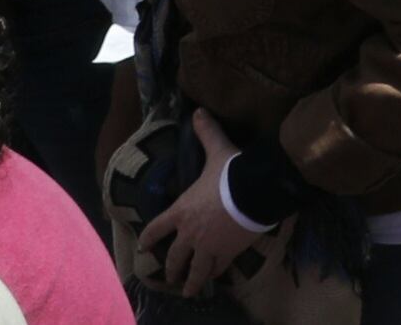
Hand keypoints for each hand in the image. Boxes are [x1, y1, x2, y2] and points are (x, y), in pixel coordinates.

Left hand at [131, 114, 267, 296]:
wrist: (255, 191)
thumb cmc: (231, 173)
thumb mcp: (217, 151)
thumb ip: (206, 133)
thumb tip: (198, 111)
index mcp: (181, 211)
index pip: (157, 229)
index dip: (149, 239)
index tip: (144, 248)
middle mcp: (189, 234)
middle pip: (174, 257)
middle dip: (170, 268)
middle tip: (168, 276)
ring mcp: (207, 247)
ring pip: (193, 270)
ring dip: (189, 281)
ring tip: (187, 290)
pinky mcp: (226, 254)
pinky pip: (216, 269)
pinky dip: (214, 275)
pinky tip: (214, 279)